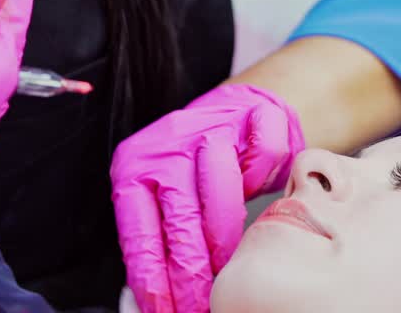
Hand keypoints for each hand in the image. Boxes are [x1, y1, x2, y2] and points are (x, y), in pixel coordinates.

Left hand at [111, 85, 304, 312]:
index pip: (139, 233)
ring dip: (226, 240)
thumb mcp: (165, 196)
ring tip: (230, 270)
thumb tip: (157, 299)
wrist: (237, 108)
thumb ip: (159, 237)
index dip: (153, 281)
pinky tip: (261, 187)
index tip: (164, 312)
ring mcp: (212, 125)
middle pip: (180, 219)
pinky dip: (266, 177)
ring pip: (221, 189)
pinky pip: (265, 154)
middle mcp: (168, 143)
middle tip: (201, 307)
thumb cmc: (197, 164)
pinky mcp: (253, 113)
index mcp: (135, 166)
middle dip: (192, 276)